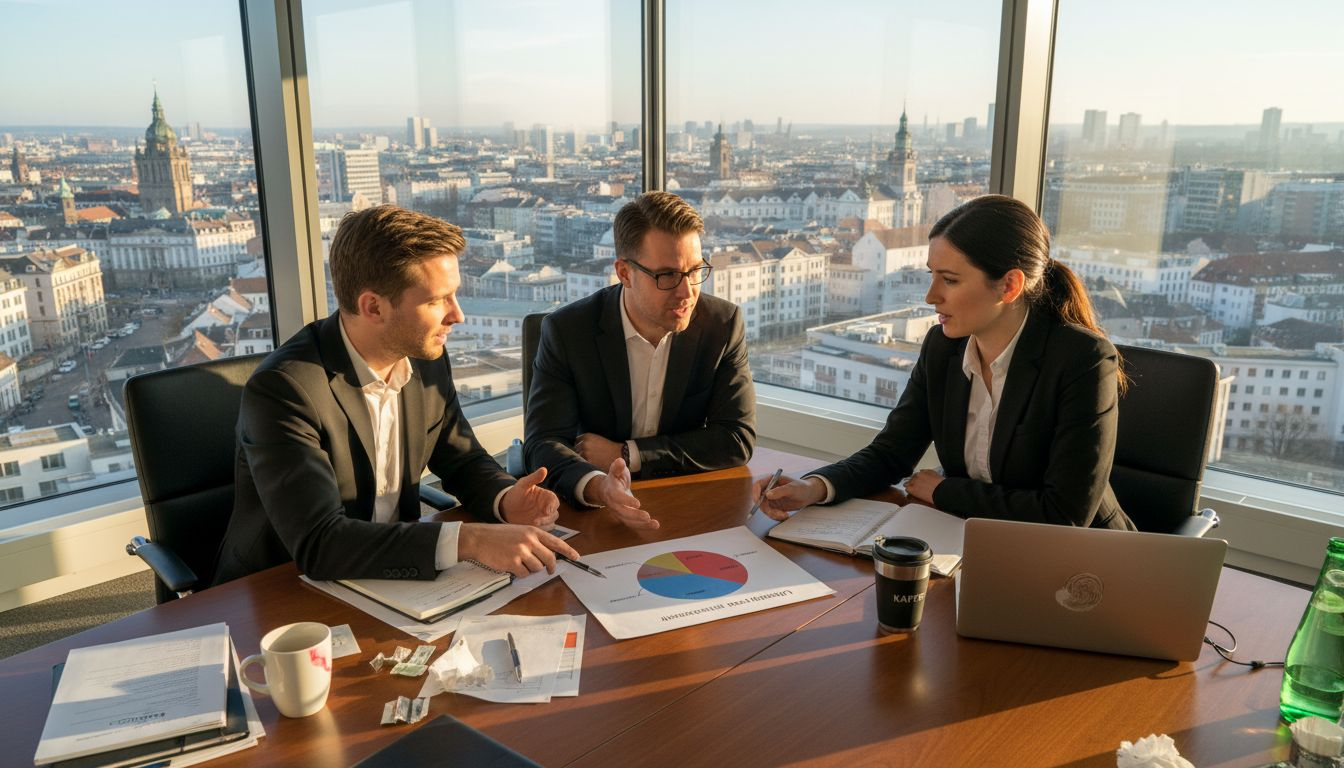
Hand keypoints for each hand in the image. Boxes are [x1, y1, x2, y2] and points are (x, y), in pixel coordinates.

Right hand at [457, 523, 579, 577]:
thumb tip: (548, 555)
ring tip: (520, 563)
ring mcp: (521, 552)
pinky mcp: (513, 563)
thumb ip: (534, 540)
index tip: (576, 557)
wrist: (480, 538)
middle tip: (549, 571)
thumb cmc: (499, 536)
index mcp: (533, 531)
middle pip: (549, 558)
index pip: (556, 542)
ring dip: (531, 570)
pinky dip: (520, 574)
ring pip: (537, 568)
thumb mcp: (520, 531)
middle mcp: (530, 540)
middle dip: (551, 567)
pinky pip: (524, 574)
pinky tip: (512, 567)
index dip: (568, 551)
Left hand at [500, 467, 559, 528]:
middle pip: (555, 514)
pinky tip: (532, 528)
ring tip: (533, 524)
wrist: (505, 507)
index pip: (555, 501)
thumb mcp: (523, 484)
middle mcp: (546, 507)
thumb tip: (544, 469)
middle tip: (537, 520)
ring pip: (551, 523)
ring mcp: (543, 517)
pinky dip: (541, 530)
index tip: (547, 510)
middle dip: (548, 518)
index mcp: (545, 497)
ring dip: (545, 525)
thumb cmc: (515, 493)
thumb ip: (534, 478)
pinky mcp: (538, 526)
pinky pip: (544, 530)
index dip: (553, 506)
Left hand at [576, 432, 623, 468]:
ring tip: (589, 461)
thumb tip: (577, 446)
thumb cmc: (609, 447)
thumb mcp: (597, 439)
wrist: (619, 454)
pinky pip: (582, 464)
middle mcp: (584, 444)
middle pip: (576, 449)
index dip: (580, 445)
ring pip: (578, 457)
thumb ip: (587, 441)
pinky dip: (584, 465)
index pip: (577, 441)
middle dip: (580, 452)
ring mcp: (585, 454)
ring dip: (581, 459)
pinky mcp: (588, 462)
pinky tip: (590, 465)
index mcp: (587, 436)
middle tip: (588, 456)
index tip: (583, 449)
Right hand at [592, 458, 658, 529]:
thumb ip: (617, 467)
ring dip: (641, 525)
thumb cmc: (614, 479)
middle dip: (635, 516)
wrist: (606, 490)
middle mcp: (614, 505)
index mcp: (611, 492)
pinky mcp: (625, 518)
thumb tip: (620, 461)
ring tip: (655, 524)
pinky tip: (655, 525)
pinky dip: (644, 526)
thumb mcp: (615, 470)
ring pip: (628, 522)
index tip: (638, 503)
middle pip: (623, 513)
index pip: (618, 498)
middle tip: (647, 516)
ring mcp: (619, 513)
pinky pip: (633, 524)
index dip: (626, 501)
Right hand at [755, 474, 825, 520]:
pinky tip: (785, 515)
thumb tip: (767, 494)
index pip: (758, 485)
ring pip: (765, 508)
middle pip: (760, 500)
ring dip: (773, 514)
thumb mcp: (792, 488)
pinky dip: (776, 516)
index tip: (757, 501)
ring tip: (784, 515)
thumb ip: (780, 491)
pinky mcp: (774, 506)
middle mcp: (769, 489)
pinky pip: (771, 513)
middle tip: (776, 514)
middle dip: (766, 509)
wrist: (808, 495)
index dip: (755, 493)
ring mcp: (771, 498)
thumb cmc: (802, 487)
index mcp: (772, 480)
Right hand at [904, 469, 943, 505]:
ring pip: (916, 474)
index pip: (906, 487)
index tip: (912, 490)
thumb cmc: (934, 497)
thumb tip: (915, 495)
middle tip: (918, 486)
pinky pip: (923, 471)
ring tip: (922, 481)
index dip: (909, 489)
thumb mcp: (922, 500)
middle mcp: (914, 480)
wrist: (943, 491)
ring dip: (917, 477)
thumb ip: (915, 496)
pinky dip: (924, 473)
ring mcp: (921, 474)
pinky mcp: (928, 471)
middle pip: (910, 480)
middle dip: (913, 483)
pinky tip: (926, 476)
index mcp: (912, 489)